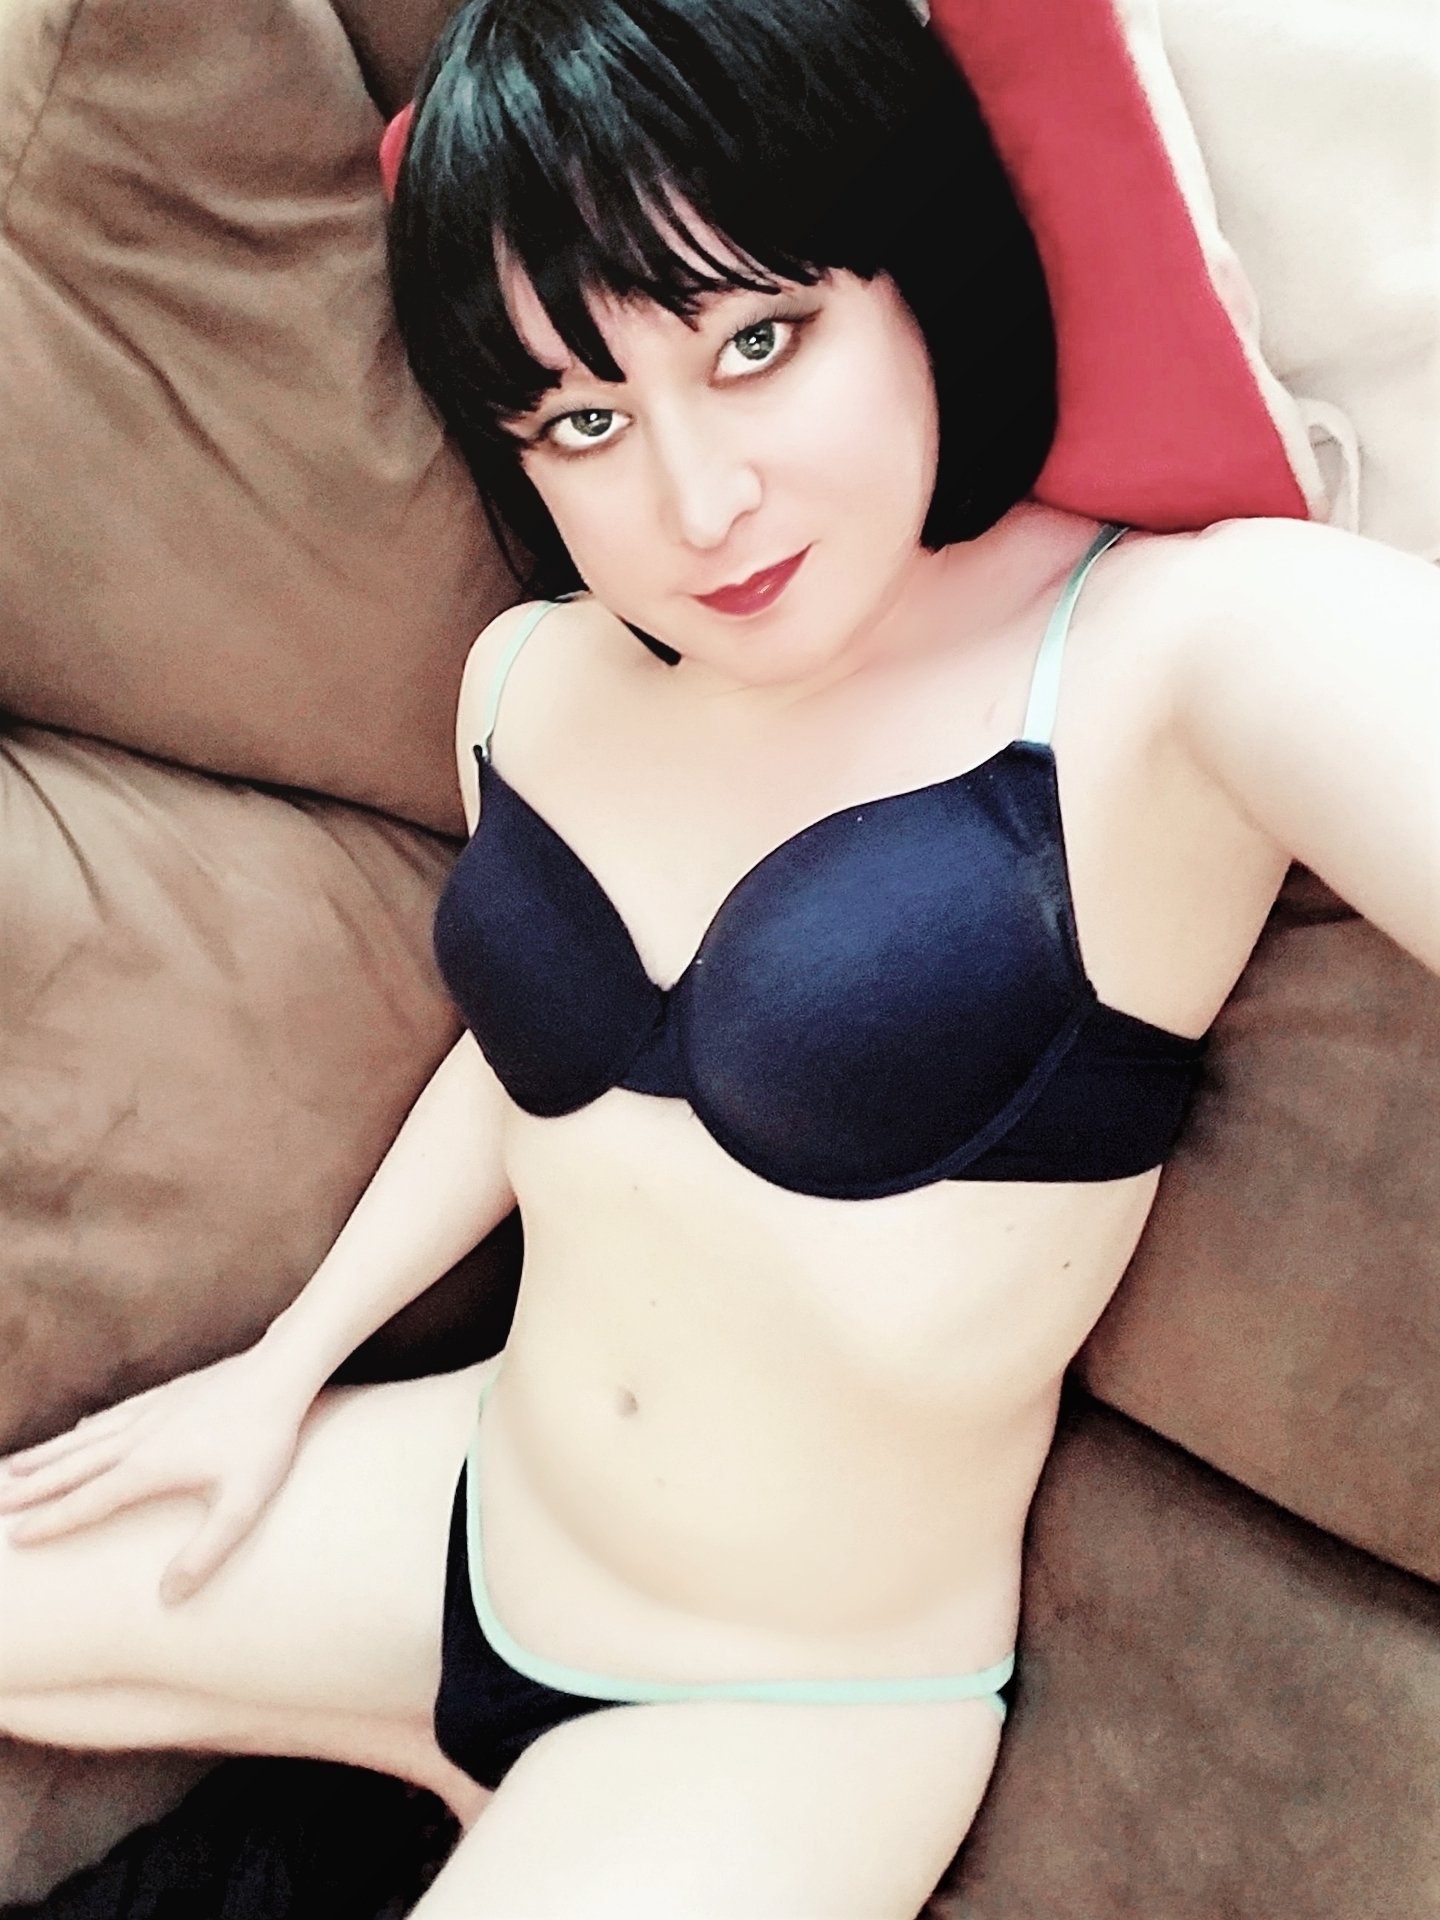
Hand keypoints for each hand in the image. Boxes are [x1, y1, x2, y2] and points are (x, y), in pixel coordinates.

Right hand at [0, 1345, 316, 1603]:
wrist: (281, 1372)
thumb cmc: (265, 1439)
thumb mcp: (243, 1505)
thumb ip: (206, 1553)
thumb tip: (168, 1598)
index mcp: (150, 1466)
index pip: (89, 1500)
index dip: (52, 1521)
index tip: (17, 1537)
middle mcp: (140, 1436)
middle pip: (74, 1465)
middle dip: (33, 1486)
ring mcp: (152, 1411)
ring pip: (87, 1436)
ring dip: (50, 1453)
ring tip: (15, 1465)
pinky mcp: (169, 1393)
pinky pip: (114, 1414)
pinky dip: (88, 1427)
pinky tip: (82, 1428)